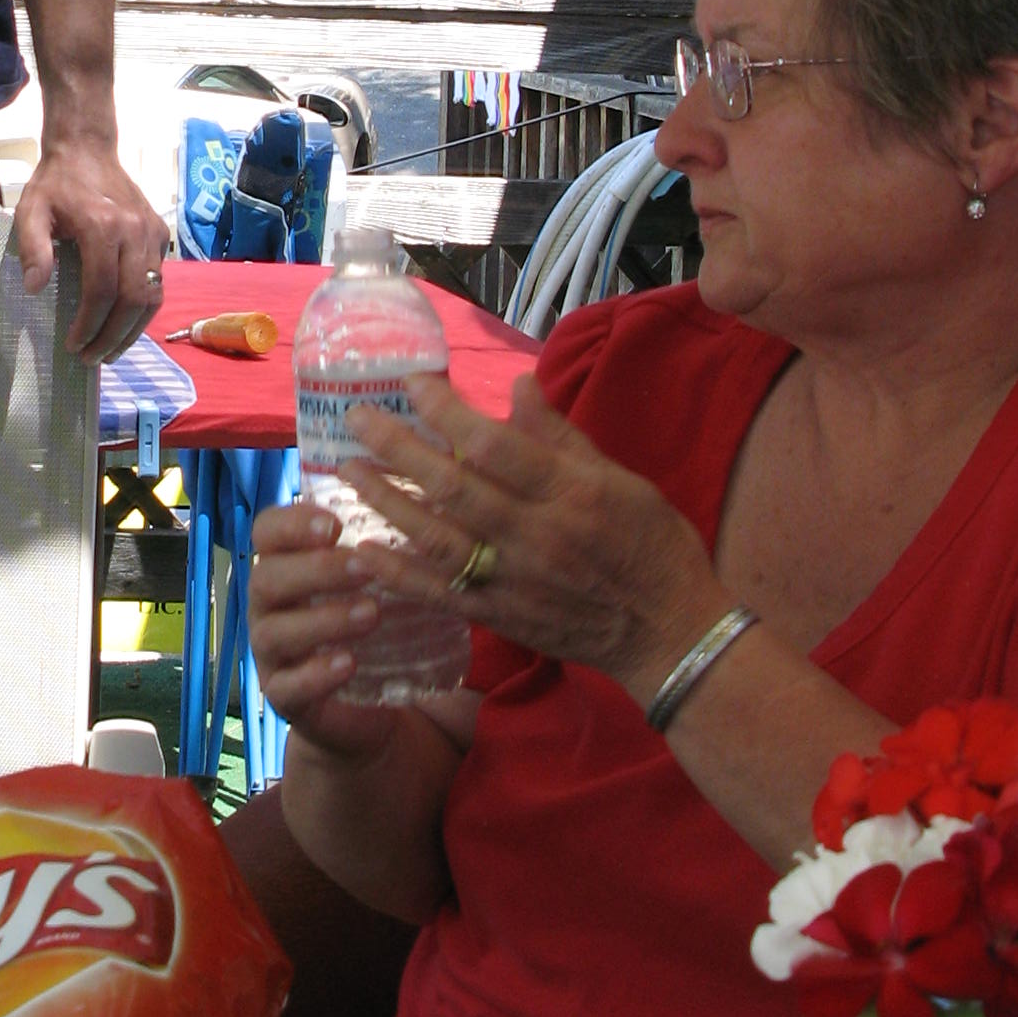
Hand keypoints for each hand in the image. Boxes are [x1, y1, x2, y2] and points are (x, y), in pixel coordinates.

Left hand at [15, 132, 168, 360]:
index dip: (90, 324)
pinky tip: (124, 325)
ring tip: (109, 350)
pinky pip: (158, 281)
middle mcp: (135, 231)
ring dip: (133, 330)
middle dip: (114, 336)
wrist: (88, 149)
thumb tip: (35, 288)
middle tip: (92, 358)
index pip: (103, 289)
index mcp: (103, 226)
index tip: (73, 345)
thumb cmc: (56, 184)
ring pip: (154, 294)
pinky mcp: (161, 234)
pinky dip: (143, 309)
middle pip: (135, 298)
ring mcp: (153, 233)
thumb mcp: (31, 211)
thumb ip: (32, 248)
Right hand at [247, 499, 409, 758]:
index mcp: (284, 564)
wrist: (366, 704)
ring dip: (322, 619)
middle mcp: (268, 605)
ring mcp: (271, 653)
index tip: (335, 523)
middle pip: (266, 577)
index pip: (266, 531)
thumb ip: (386, 538)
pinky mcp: (285, 697)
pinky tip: (349, 663)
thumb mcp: (378, 578)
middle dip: (315, 569)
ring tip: (372, 614)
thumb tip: (430, 488)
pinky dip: (315, 674)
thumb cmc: (370, 622)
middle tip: (365, 566)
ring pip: (274, 632)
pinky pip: (287, 686)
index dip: (292, 523)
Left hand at [341, 370, 729, 700]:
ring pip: (436, 539)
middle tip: (357, 418)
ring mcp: (514, 581)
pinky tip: (362, 551)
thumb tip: (518, 383)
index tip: (413, 384)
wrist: (669, 633)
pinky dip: (397, 574)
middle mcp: (537, 536)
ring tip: (349, 470)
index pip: (496, 446)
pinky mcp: (501, 617)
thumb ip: (561, 436)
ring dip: (386, 502)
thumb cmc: (653, 546)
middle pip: (453, 487)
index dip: (447, 412)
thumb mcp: (621, 480)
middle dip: (398, 449)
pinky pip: (439, 594)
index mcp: (573, 493)